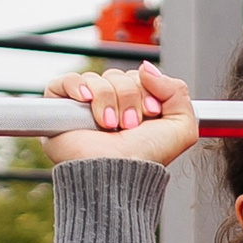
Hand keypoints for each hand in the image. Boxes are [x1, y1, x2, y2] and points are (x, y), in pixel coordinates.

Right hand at [44, 62, 199, 166]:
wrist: (117, 173)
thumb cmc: (145, 159)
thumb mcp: (182, 127)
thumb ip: (178, 91)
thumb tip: (146, 68)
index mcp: (135, 109)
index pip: (138, 77)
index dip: (146, 90)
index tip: (151, 112)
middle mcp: (111, 107)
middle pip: (118, 76)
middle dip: (129, 97)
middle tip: (129, 124)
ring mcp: (85, 108)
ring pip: (97, 78)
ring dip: (107, 99)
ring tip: (110, 125)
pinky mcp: (60, 110)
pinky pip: (67, 81)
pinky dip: (78, 87)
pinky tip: (87, 102)